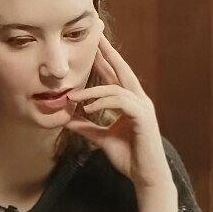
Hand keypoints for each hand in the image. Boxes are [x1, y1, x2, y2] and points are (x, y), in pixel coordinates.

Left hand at [66, 34, 170, 190]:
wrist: (145, 175)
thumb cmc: (129, 156)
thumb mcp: (101, 138)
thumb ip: (87, 127)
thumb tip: (67, 119)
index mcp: (130, 102)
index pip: (116, 76)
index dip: (106, 59)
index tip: (94, 44)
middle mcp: (139, 100)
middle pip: (122, 70)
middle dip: (108, 53)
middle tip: (96, 36)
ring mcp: (143, 107)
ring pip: (117, 88)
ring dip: (93, 91)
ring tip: (74, 96)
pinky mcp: (143, 117)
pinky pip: (121, 103)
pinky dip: (104, 103)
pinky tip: (89, 108)